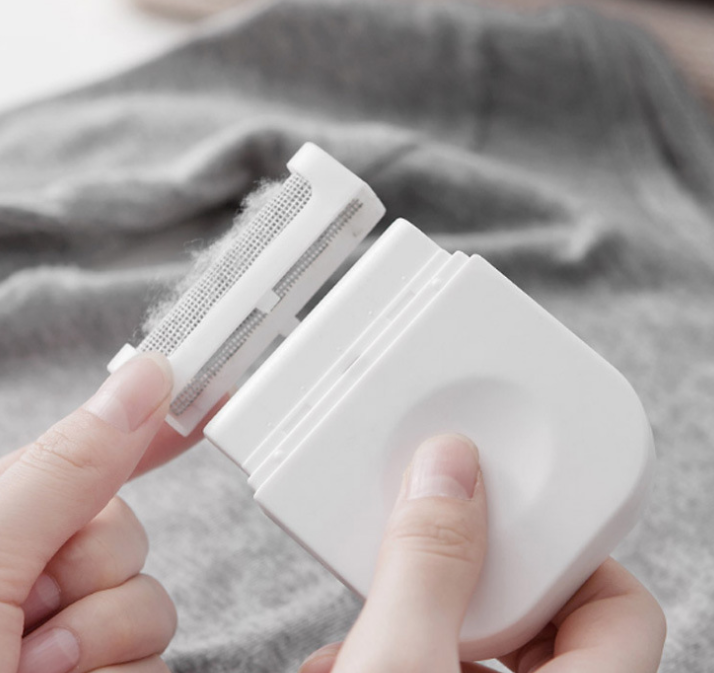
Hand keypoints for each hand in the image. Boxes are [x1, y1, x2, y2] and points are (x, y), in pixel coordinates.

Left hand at [0, 353, 202, 672]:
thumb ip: (70, 469)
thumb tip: (143, 379)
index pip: (88, 451)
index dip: (144, 420)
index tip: (197, 386)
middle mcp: (29, 570)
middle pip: (128, 530)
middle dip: (96, 571)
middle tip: (30, 612)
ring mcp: (64, 630)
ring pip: (149, 600)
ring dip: (102, 641)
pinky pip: (153, 656)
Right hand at [299, 434, 665, 672]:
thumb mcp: (398, 663)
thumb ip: (426, 565)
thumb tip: (446, 468)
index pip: (618, 600)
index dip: (563, 547)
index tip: (505, 509)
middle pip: (537, 613)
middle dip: (467, 575)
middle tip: (423, 546)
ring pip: (476, 646)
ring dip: (414, 615)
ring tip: (364, 607)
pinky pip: (437, 668)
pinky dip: (393, 651)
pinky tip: (341, 653)